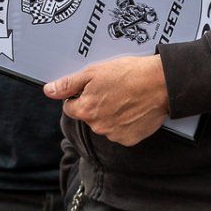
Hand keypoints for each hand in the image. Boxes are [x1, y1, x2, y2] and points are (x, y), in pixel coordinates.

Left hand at [44, 55, 169, 146]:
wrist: (161, 83)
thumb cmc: (129, 74)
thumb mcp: (93, 72)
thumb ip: (68, 84)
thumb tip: (49, 90)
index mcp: (85, 110)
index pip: (70, 106)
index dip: (80, 94)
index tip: (94, 87)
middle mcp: (97, 126)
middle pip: (89, 116)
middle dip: (97, 104)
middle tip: (113, 89)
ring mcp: (114, 134)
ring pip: (105, 124)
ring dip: (111, 113)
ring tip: (126, 97)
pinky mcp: (130, 139)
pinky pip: (121, 132)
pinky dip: (125, 122)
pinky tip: (133, 108)